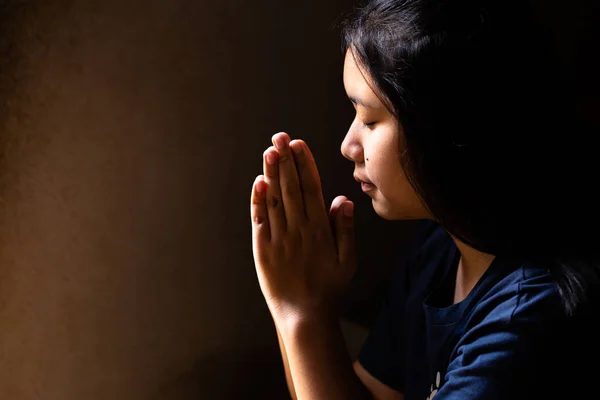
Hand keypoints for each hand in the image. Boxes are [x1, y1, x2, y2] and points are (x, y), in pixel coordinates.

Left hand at [250, 132, 356, 322]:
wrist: (304, 315)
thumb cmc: (329, 287)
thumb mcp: (347, 259)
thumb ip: (344, 228)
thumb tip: (342, 199)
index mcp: (319, 229)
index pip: (312, 189)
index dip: (305, 165)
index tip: (299, 145)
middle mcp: (298, 229)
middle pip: (291, 188)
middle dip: (286, 161)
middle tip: (280, 137)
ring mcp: (279, 238)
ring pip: (275, 200)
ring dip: (272, 174)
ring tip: (269, 151)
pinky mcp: (263, 249)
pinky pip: (260, 220)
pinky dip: (258, 201)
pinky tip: (258, 182)